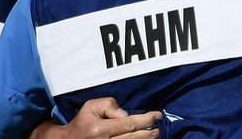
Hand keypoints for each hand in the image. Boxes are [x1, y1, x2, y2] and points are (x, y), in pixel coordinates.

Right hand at [29, 97, 161, 138]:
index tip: (157, 115)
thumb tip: (125, 113)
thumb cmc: (82, 122)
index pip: (129, 124)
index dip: (146, 120)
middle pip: (134, 138)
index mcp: (100, 129)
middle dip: (149, 132)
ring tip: (154, 133)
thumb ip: (109, 105)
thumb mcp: (92, 106)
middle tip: (159, 127)